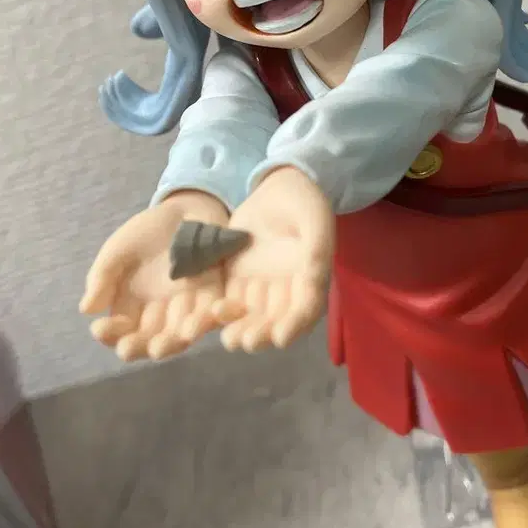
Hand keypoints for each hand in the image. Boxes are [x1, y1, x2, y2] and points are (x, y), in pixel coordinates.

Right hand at [80, 191, 229, 361]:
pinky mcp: (214, 295)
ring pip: (179, 336)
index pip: (119, 332)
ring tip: (159, 346)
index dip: (110, 334)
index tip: (100, 328)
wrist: (185, 209)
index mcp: (132, 307)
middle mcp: (159, 315)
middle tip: (128, 349)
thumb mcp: (118, 251)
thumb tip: (86, 310)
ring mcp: (187, 307)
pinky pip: (210, 314)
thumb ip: (102, 277)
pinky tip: (192, 326)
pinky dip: (203, 322)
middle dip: (139, 347)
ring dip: (170, 343)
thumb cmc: (146, 232)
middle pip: (148, 342)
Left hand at [213, 166, 334, 352]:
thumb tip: (313, 279)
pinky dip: (220, 311)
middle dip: (263, 333)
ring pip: (250, 316)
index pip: (305, 310)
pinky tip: (210, 313)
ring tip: (229, 338)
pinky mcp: (236, 278)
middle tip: (248, 342)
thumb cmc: (304, 203)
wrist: (279, 185)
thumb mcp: (315, 221)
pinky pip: (228, 298)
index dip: (295, 325)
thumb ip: (316, 250)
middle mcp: (286, 291)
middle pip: (275, 320)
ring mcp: (260, 286)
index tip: (281, 338)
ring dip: (240, 328)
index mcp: (310, 280)